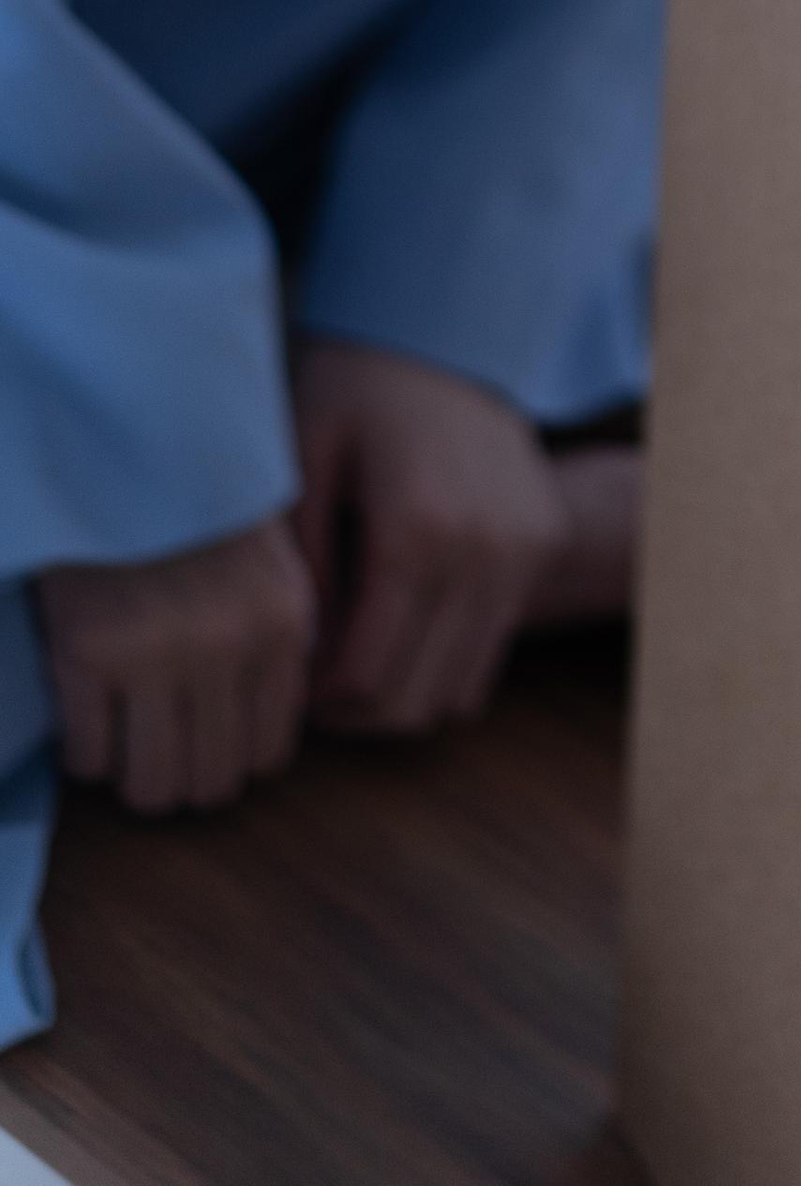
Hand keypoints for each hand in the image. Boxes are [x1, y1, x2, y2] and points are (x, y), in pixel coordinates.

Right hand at [37, 517, 316, 813]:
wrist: (130, 444)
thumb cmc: (201, 504)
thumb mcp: (273, 562)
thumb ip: (279, 639)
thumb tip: (269, 728)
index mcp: (283, 624)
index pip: (269, 754)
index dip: (234, 759)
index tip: (209, 742)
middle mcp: (227, 646)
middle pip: (211, 784)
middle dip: (185, 778)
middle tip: (162, 749)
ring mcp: (154, 653)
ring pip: (152, 788)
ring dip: (136, 776)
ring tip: (125, 743)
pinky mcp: (86, 651)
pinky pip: (88, 757)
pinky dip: (86, 752)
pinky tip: (89, 714)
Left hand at [292, 339, 570, 737]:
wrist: (448, 329)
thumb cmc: (356, 390)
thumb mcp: (303, 463)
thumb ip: (301, 567)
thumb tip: (300, 661)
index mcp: (417, 530)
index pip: (363, 676)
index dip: (314, 703)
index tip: (283, 685)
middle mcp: (484, 549)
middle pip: (412, 699)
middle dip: (353, 714)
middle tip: (311, 691)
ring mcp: (524, 549)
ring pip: (457, 689)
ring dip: (401, 696)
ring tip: (353, 665)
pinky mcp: (544, 542)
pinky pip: (492, 649)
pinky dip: (445, 662)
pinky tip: (403, 628)